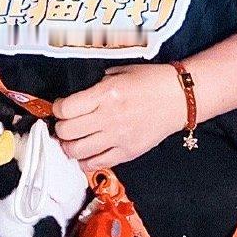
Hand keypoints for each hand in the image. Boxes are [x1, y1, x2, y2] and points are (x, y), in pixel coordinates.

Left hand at [52, 62, 189, 172]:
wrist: (180, 98)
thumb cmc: (150, 81)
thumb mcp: (120, 72)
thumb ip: (96, 85)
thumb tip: (76, 99)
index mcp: (106, 94)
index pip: (65, 109)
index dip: (57, 108)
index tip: (60, 107)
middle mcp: (109, 117)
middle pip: (67, 131)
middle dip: (60, 128)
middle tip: (65, 124)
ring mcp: (118, 138)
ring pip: (77, 151)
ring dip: (69, 146)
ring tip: (72, 140)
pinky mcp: (128, 153)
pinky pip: (96, 164)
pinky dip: (85, 161)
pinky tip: (87, 152)